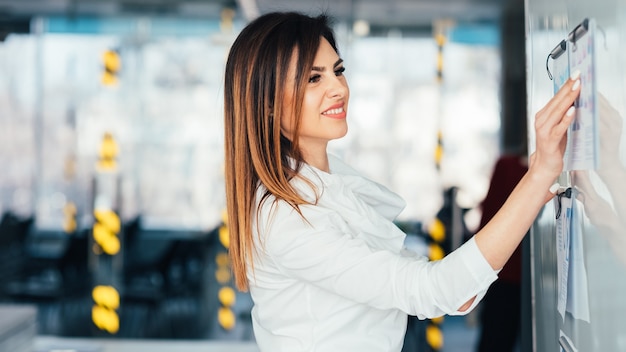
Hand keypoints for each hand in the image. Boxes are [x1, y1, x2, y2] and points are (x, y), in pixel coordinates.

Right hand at [529, 71, 580, 189]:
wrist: (544, 165)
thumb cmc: (553, 146)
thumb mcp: (559, 126)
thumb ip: (563, 113)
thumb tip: (575, 98)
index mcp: (543, 115)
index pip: (557, 96)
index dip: (566, 84)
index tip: (576, 74)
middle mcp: (541, 120)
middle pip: (557, 101)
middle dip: (568, 87)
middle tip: (578, 76)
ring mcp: (544, 130)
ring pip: (558, 111)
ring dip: (568, 99)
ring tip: (577, 88)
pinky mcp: (549, 140)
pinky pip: (559, 127)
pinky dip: (566, 118)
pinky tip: (573, 110)